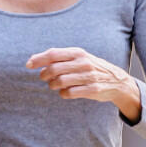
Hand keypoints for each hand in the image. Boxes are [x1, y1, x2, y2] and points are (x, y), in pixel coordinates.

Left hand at [26, 47, 142, 121]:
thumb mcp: (78, 57)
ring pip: (60, 82)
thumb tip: (32, 59)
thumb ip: (59, 57)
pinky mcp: (93, 90)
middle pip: (54, 69)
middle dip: (44, 75)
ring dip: (53, 85)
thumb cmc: (91, 68)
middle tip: (44, 78)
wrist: (117, 81)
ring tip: (55, 85)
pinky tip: (65, 92)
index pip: (53, 54)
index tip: (28, 65)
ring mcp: (89, 77)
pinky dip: (63, 93)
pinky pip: (69, 93)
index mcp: (78, 53)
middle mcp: (83, 63)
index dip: (38, 59)